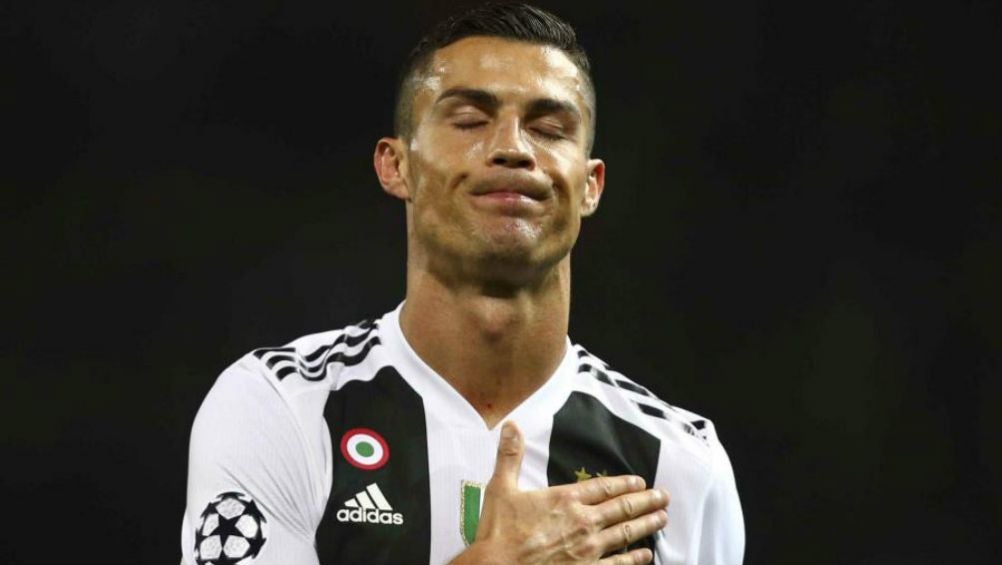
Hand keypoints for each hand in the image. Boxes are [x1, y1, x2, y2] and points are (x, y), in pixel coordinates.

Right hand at [452, 421, 669, 564]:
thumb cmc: (499, 533)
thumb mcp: (500, 488)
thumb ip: (510, 456)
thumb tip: (512, 426)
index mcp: (565, 500)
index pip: (603, 488)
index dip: (624, 483)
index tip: (640, 481)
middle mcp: (583, 522)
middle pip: (622, 508)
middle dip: (646, 501)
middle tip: (664, 496)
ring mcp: (588, 548)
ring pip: (626, 533)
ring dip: (647, 524)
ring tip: (663, 518)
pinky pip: (618, 564)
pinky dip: (635, 559)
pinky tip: (646, 555)